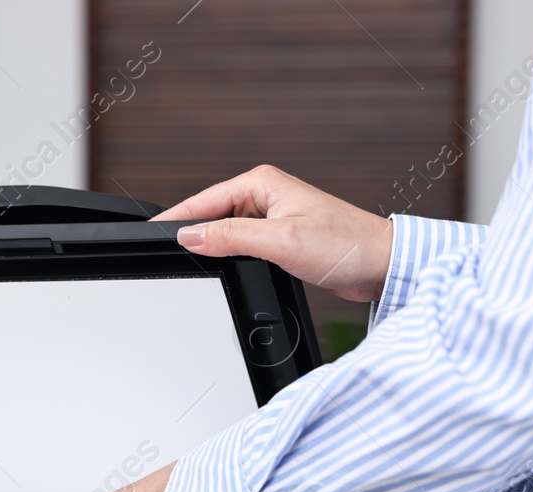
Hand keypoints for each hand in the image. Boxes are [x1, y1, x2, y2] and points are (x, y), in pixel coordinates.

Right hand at [152, 165, 393, 302]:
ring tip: (191, 263)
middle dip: (191, 234)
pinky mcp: (282, 236)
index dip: (176, 219)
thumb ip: (231, 237)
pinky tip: (224, 267)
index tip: (151, 235)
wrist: (381, 263)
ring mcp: (273, 215)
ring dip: (212, 246)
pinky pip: (243, 243)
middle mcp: (266, 194)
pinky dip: (231, 254)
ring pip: (226, 230)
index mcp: (262, 183)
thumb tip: (191, 237)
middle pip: (211, 214)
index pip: (204, 200)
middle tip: (166, 257)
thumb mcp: (280, 241)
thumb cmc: (344, 244)